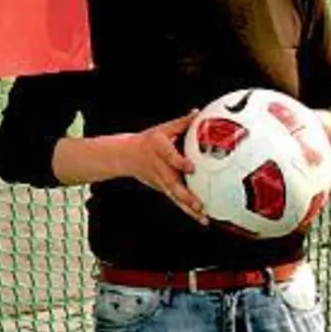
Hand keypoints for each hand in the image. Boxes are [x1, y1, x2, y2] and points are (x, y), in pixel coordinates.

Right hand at [119, 110, 207, 224]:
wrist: (127, 155)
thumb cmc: (149, 141)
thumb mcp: (164, 128)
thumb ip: (182, 123)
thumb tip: (198, 113)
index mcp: (159, 149)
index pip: (169, 156)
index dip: (179, 162)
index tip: (191, 168)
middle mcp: (160, 168)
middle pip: (173, 183)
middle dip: (186, 195)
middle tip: (199, 204)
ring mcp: (161, 181)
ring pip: (175, 196)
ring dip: (189, 208)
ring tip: (203, 216)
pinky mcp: (164, 189)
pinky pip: (177, 201)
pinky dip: (189, 211)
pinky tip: (201, 218)